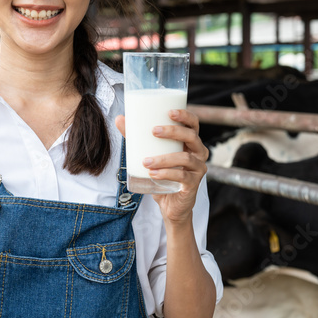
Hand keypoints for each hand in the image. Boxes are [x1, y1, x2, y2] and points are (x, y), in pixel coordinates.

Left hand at [114, 109, 208, 225]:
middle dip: (173, 131)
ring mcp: (198, 169)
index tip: (169, 112)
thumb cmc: (162, 175)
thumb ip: (136, 137)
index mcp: (190, 142)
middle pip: (192, 136)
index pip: (193, 124)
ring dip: (164, 158)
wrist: (170, 205)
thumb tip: (119, 118)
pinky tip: (153, 174)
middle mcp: (198, 153)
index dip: (185, 116)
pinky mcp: (193, 184)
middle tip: (153, 131)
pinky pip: (182, 177)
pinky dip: (166, 174)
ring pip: (185, 158)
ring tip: (146, 161)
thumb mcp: (150, 154)